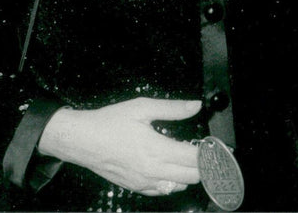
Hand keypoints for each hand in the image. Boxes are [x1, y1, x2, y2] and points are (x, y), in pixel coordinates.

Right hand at [37, 97, 201, 195]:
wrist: (80, 141)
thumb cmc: (110, 122)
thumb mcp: (142, 107)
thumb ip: (172, 108)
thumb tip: (197, 105)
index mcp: (156, 149)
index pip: (194, 158)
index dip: (209, 152)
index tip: (217, 145)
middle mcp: (152, 170)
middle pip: (192, 176)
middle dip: (204, 165)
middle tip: (207, 151)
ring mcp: (143, 182)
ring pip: (179, 185)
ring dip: (189, 174)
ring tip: (190, 158)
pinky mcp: (135, 187)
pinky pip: (163, 190)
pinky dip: (173, 182)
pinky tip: (173, 169)